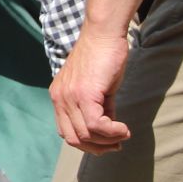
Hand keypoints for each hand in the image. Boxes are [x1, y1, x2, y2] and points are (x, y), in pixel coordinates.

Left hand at [50, 29, 133, 154]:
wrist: (104, 33)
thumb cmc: (104, 57)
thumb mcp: (97, 88)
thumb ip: (98, 108)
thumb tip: (109, 131)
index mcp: (59, 97)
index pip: (66, 132)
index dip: (86, 143)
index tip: (107, 143)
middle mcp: (59, 98)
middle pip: (73, 138)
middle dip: (96, 147)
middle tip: (116, 145)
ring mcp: (70, 97)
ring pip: (85, 135)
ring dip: (107, 140)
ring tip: (123, 135)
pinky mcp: (84, 94)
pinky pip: (96, 125)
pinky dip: (112, 132)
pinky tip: (123, 129)